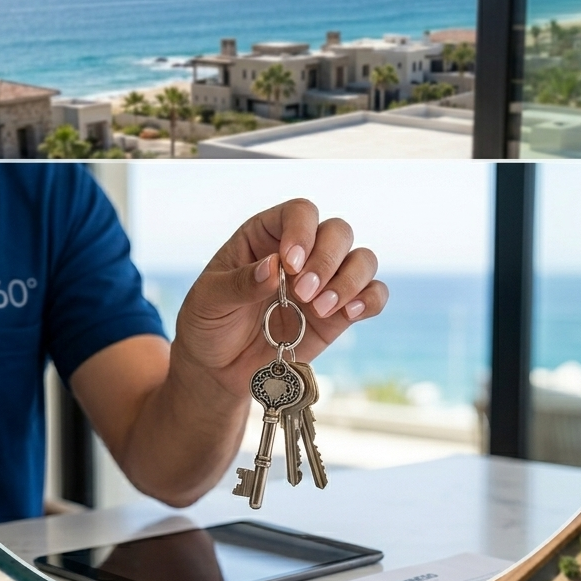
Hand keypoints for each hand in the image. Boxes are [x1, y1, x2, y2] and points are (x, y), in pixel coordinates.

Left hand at [172, 198, 387, 396]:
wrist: (219, 368)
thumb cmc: (208, 323)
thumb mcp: (209, 301)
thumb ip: (239, 283)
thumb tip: (273, 268)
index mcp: (266, 236)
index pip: (299, 213)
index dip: (302, 231)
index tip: (289, 264)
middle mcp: (302, 252)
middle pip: (338, 231)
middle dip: (326, 260)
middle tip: (303, 293)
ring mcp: (324, 282)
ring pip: (362, 259)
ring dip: (349, 280)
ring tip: (320, 309)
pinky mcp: (339, 314)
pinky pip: (372, 296)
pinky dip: (369, 300)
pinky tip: (350, 313)